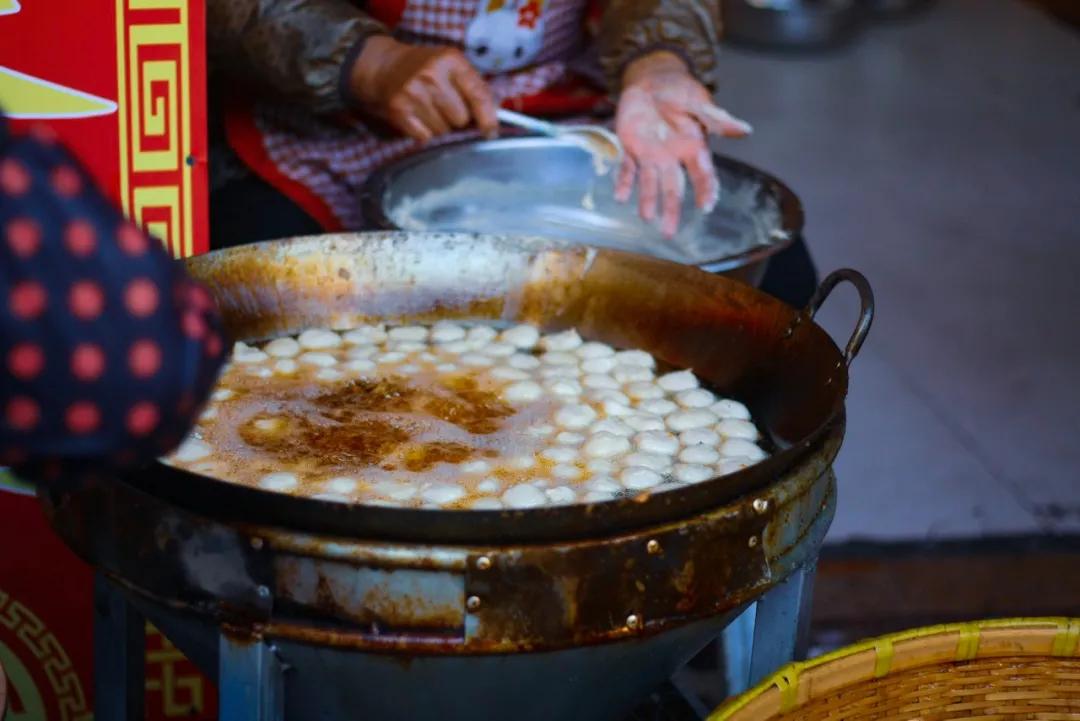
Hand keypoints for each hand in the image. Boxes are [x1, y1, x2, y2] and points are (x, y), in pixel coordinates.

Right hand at [349, 36, 497, 141]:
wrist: (384, 67)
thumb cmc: (425, 69)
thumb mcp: (453, 66)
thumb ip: (476, 89)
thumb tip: (493, 120)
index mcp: (451, 60)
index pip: (479, 96)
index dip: (488, 119)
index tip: (490, 131)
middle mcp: (431, 75)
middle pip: (462, 119)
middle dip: (458, 119)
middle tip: (446, 107)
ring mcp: (413, 93)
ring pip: (444, 131)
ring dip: (441, 126)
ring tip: (431, 109)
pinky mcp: (399, 111)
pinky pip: (426, 137)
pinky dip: (425, 132)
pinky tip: (419, 116)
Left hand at [614, 52, 751, 237]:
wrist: (651, 80)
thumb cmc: (679, 91)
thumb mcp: (698, 102)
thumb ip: (717, 118)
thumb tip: (746, 130)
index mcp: (693, 147)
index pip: (702, 174)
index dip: (706, 190)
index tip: (706, 207)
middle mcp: (673, 157)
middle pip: (673, 188)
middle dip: (671, 210)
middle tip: (668, 233)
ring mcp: (651, 155)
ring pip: (649, 183)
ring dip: (647, 200)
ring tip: (645, 217)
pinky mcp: (631, 148)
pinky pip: (627, 169)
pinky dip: (623, 182)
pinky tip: (619, 197)